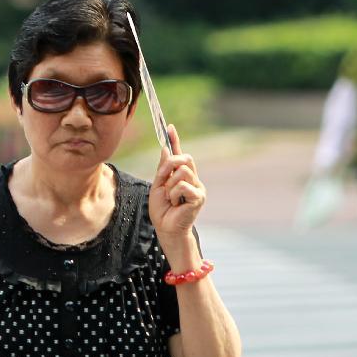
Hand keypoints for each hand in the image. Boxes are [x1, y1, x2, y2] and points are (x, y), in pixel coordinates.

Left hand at [148, 124, 205, 258]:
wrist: (166, 230)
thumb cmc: (162, 211)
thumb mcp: (158, 187)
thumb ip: (163, 169)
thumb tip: (165, 149)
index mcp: (183, 176)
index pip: (180, 154)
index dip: (174, 140)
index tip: (168, 126)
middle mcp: (193, 179)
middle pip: (183, 158)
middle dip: (170, 167)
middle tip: (164, 183)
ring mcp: (198, 187)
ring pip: (182, 171)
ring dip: (170, 186)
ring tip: (171, 199)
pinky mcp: (199, 196)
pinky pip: (182, 185)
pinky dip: (173, 194)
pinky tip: (176, 204)